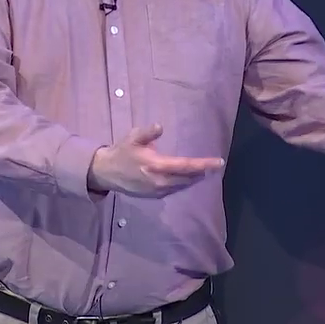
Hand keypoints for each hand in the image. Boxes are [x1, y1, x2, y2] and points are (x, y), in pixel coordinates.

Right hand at [88, 124, 224, 197]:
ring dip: (194, 179)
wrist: (106, 172)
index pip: (185, 166)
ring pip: (182, 185)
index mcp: (156, 166)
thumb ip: (148, 133)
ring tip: (205, 171)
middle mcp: (159, 181)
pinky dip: (183, 183)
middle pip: (187, 178)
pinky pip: (174, 190)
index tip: (218, 162)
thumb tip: (160, 127)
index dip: (203, 164)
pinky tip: (188, 178)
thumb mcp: (133, 137)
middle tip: (215, 165)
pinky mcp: (154, 196)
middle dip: (202, 172)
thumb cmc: (122, 152)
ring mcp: (157, 191)